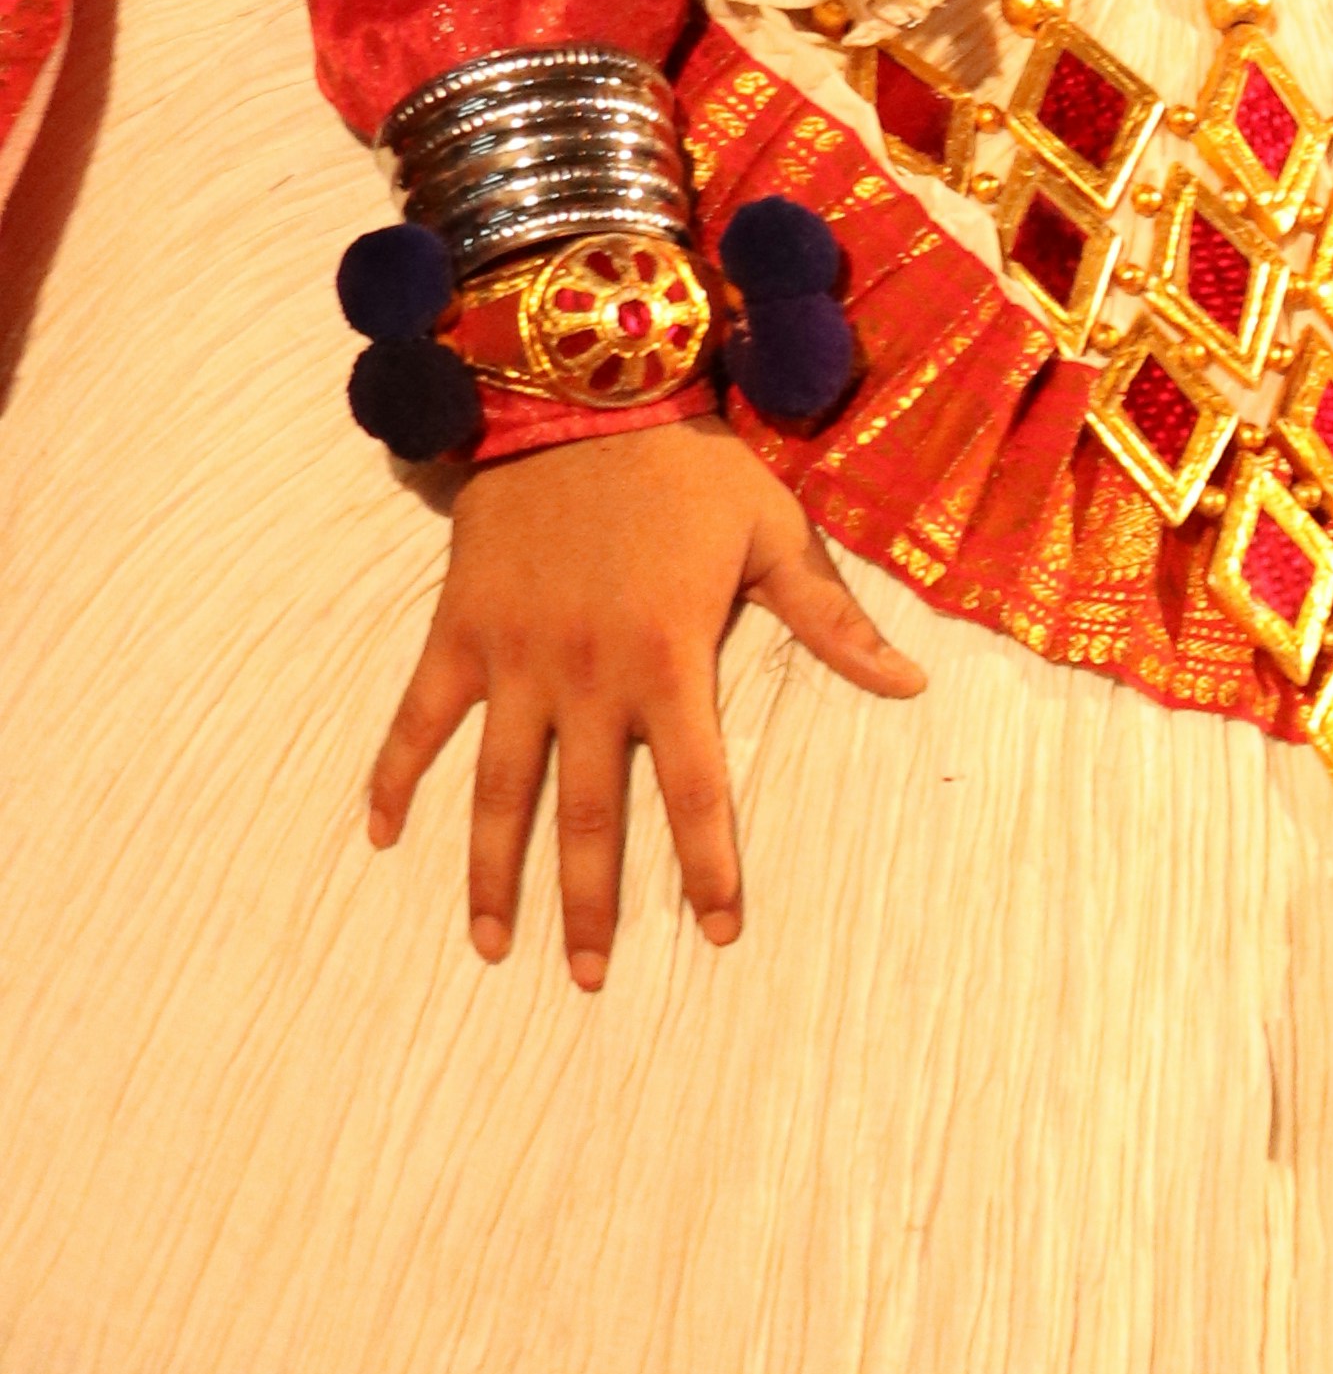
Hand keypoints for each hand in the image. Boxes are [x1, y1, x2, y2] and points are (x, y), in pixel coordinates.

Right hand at [365, 412, 923, 989]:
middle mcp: (588, 676)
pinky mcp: (459, 633)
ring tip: (492, 946)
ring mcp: (515, 660)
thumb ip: (832, 622)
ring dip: (491, 872)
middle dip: (588, 902)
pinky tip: (379, 837)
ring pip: (497, 790)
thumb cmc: (689, 467)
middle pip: (585, 813)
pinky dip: (392, 777)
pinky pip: (417, 719)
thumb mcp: (775, 534)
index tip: (717, 930)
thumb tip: (912, 684)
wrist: (581, 393)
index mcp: (671, 659)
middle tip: (588, 979)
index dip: (707, 863)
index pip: (694, 788)